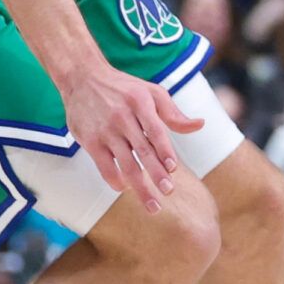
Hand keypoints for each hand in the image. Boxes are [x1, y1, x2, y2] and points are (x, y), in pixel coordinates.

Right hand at [60, 64, 204, 210]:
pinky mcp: (89, 140)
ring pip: (125, 163)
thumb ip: (173, 113)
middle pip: (142, 151)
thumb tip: (200, 125)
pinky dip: (114, 179)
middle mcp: (122, 116)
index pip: (155, 130)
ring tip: (153, 205)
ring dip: (139, 186)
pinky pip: (104, 166)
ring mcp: (105, 130)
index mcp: (140, 102)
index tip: (173, 169)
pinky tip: (124, 188)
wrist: (83, 78)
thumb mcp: (151, 92)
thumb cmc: (124, 88)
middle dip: (156, 173)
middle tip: (168, 192)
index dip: (164, 150)